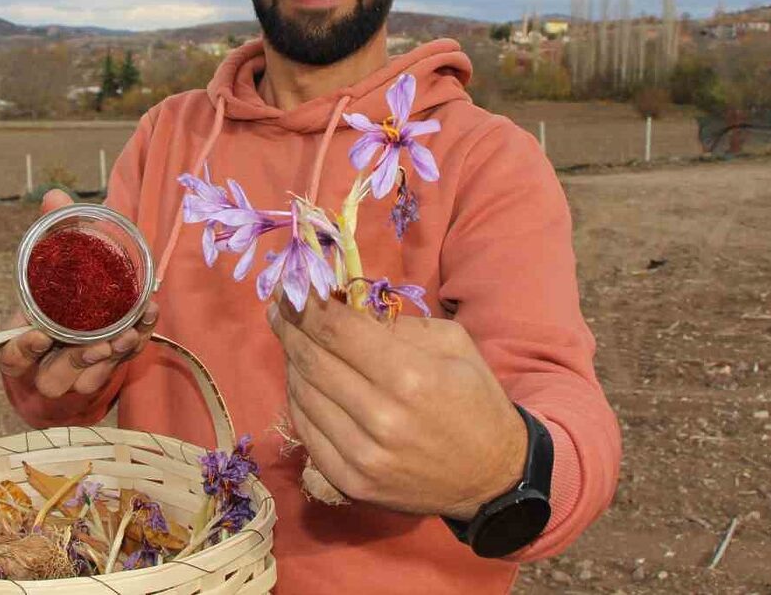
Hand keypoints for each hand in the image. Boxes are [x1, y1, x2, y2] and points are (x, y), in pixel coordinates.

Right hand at [0, 188, 157, 398]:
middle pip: (55, 377)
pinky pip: (120, 366)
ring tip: (127, 335)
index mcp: (20, 346)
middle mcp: (44, 368)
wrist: (68, 344)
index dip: (21, 350)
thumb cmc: (51, 303)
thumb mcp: (46, 272)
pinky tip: (147, 319)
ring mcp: (75, 378)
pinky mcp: (105, 374)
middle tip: (100, 344)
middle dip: (78, 361)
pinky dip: (135, 344)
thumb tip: (56, 196)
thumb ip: (53, 234)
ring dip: (110, 359)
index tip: (37, 336)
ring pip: (89, 380)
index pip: (12, 357)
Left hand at [268, 296, 527, 519]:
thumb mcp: (452, 343)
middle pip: (312, 360)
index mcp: (410, 376)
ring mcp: (361, 455)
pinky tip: (301, 381)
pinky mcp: (350, 482)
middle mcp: (380, 417)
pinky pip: (306, 432)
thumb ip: (398, 324)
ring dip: (291, 362)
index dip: (306, 305)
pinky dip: (298, 401)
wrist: (493, 477)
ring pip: (303, 395)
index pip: (336, 330)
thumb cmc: (475, 400)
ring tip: (291, 341)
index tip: (288, 288)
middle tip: (277, 307)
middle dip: (289, 327)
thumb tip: (344, 307)